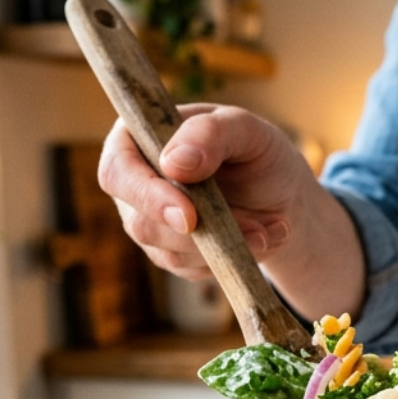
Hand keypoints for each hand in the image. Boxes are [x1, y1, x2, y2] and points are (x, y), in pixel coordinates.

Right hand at [97, 104, 317, 280]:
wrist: (280, 191)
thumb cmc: (255, 149)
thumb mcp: (243, 128)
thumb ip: (209, 134)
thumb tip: (172, 163)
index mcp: (136, 139)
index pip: (117, 172)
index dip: (147, 197)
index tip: (189, 217)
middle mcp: (135, 185)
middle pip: (140, 224)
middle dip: (197, 235)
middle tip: (254, 230)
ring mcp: (150, 224)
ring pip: (170, 254)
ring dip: (224, 247)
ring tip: (269, 227)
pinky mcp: (173, 255)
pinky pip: (194, 270)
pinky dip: (233, 258)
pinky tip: (265, 238)